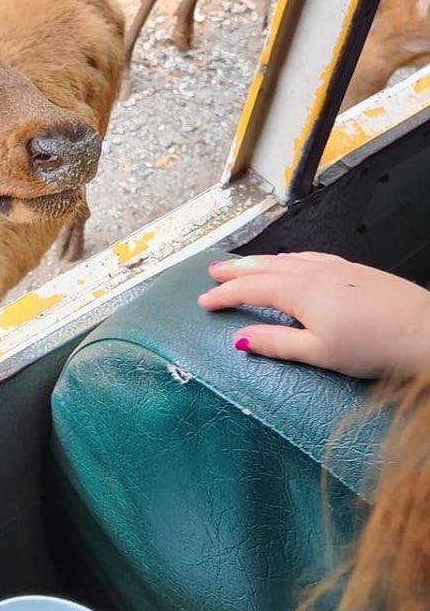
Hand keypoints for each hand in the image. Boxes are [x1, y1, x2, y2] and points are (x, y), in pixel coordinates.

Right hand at [198, 252, 429, 377]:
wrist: (425, 331)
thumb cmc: (372, 346)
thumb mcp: (319, 353)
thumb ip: (276, 343)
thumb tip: (239, 339)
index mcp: (299, 292)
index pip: (250, 289)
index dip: (224, 295)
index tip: (203, 301)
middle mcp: (312, 273)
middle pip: (264, 267)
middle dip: (235, 270)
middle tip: (212, 271)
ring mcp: (335, 268)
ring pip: (286, 259)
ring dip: (259, 262)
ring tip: (242, 264)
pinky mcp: (353, 271)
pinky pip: (309, 257)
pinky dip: (288, 258)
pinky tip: (290, 261)